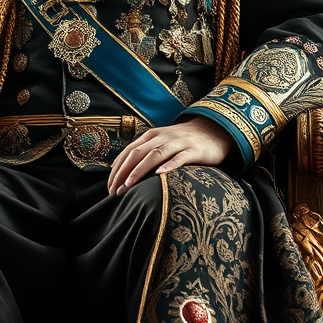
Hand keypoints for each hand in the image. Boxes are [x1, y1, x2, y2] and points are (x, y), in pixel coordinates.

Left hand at [107, 117, 233, 195]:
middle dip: (123, 172)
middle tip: (115, 191)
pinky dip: (169, 166)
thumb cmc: (182, 143)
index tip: (110, 187)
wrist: (213, 131)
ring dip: (140, 169)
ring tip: (129, 184)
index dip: (117, 169)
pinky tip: (160, 175)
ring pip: (155, 154)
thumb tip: (122, 173)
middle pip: (138, 153)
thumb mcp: (161, 143)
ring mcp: (178, 142)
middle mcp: (162, 136)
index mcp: (151, 135)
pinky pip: (180, 158)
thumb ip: (145, 153)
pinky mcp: (194, 150)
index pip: (128, 152)